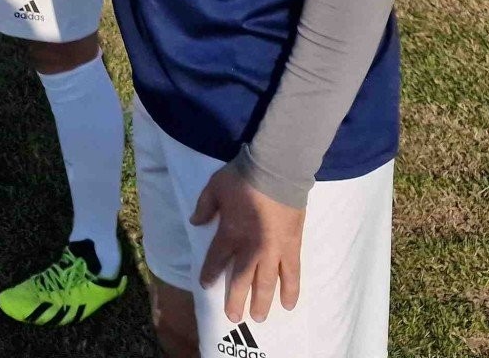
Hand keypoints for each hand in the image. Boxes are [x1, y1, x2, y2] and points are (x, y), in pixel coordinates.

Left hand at [189, 164, 304, 324]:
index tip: (205, 285)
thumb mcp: (215, 187)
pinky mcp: (292, 248)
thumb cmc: (243, 178)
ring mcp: (274, 251)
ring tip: (259, 318)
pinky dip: (290, 290)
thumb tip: (195, 222)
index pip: (216, 259)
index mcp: (230, 233)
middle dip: (236, 300)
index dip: (210, 274)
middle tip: (234, 317)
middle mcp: (251, 248)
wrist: (277, 170)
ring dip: (262, 302)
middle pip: (242, 280)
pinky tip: (288, 304)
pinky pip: (292, 274)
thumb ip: (204, 206)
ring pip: (267, 284)